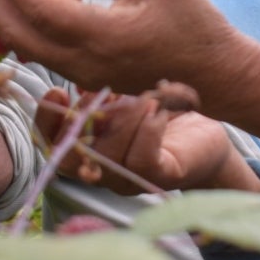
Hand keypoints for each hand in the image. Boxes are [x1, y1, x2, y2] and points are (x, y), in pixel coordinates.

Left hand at [0, 0, 259, 164]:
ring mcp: (81, 74)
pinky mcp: (88, 75)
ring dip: (11, 8)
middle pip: (13, 32)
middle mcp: (79, 63)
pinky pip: (44, 49)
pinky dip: (33, 20)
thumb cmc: (194, 23)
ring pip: (24, 44)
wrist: (216, 73)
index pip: (34, 5)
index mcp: (96, 37)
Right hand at [36, 88, 259, 194]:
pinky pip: (143, 159)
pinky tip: (158, 108)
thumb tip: (80, 80)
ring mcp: (131, 178)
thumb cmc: (165, 108)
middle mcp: (104, 169)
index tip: (57, 91)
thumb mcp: (128, 93)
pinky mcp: (162, 176)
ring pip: (109, 157)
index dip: (46, 122)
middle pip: (69, 159)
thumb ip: (101, 89)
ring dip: (123, 119)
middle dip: (81, 121)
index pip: (52, 145)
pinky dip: (147, 129)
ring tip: (142, 95)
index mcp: (91, 148)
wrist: (213, 131)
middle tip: (103, 93)